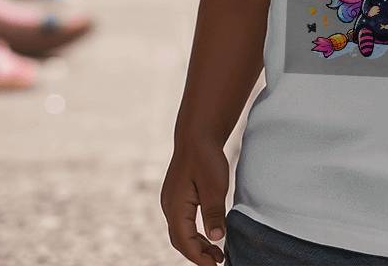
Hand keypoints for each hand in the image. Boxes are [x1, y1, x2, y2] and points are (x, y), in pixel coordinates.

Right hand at [161, 139, 229, 264]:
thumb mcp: (215, 186)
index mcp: (175, 206)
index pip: (184, 241)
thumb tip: (216, 239)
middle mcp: (169, 206)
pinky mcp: (177, 196)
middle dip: (197, 254)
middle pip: (180, 240)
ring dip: (196, 244)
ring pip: (180, 232)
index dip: (199, 257)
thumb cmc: (206, 157)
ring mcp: (171, 200)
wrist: (197, 134)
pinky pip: (182, 222)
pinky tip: (208, 233)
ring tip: (216, 252)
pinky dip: (194, 233)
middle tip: (218, 262)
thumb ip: (213, 213)